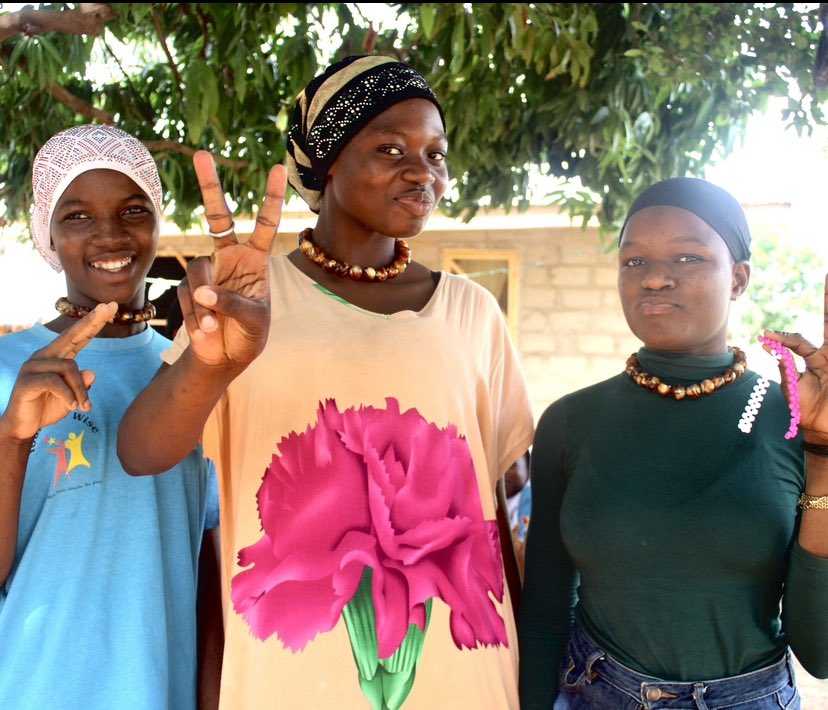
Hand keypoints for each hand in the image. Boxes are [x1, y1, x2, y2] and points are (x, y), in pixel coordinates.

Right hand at [0, 303, 116, 440]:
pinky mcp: (26, 380)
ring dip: (81, 390)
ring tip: (85, 407)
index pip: (79, 336)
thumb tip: (92, 373)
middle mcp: (45, 356)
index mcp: (58, 356)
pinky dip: (68, 395)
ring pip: (69, 368)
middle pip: (71, 335)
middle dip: (91, 321)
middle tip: (108, 307)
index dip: (94, 322)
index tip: (111, 307)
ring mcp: (33, 366)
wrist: (24, 426)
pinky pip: (54, 382)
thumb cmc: (50, 407)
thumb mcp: (74, 397)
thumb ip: (83, 385)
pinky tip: (74, 407)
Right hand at [179, 151, 286, 368]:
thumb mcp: (253, 320)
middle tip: (202, 154)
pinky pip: (189, 295)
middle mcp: (230, 257)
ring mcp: (207, 270)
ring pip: (199, 272)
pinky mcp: (189, 287)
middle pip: (217, 216)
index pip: (265, 223)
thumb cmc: (249, 335)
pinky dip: (197, 315)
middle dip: (210, 186)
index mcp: (255, 259)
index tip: (278, 168)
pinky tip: (205, 331)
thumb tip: (203, 290)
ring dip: (206, 304)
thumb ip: (232, 302)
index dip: (271, 197)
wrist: (225, 357)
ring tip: (214, 327)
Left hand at [763, 274, 827, 440]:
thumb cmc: (807, 412)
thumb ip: (785, 365)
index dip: (780, 338)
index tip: (764, 336)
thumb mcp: (792, 387)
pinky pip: (826, 347)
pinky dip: (819, 338)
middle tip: (827, 273)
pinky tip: (826, 339)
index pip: (797, 341)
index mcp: (814, 359)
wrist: (825, 432)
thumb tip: (770, 343)